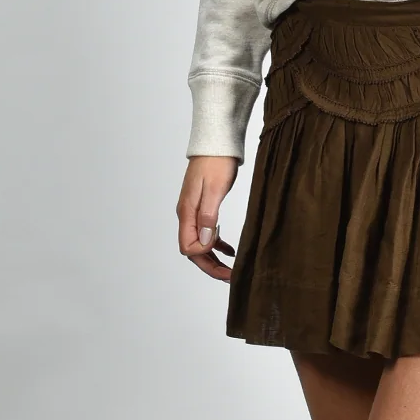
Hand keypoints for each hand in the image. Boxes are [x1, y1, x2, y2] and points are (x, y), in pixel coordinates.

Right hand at [178, 155, 239, 280]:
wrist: (216, 142)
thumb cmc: (216, 161)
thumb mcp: (215, 189)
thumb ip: (208, 216)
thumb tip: (204, 243)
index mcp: (187, 212)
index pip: (188, 248)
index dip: (205, 257)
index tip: (224, 256)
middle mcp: (187, 215)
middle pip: (193, 251)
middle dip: (210, 266)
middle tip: (231, 277)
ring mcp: (194, 211)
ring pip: (200, 244)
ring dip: (214, 258)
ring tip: (232, 269)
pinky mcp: (203, 207)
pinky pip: (207, 233)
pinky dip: (217, 244)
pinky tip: (231, 250)